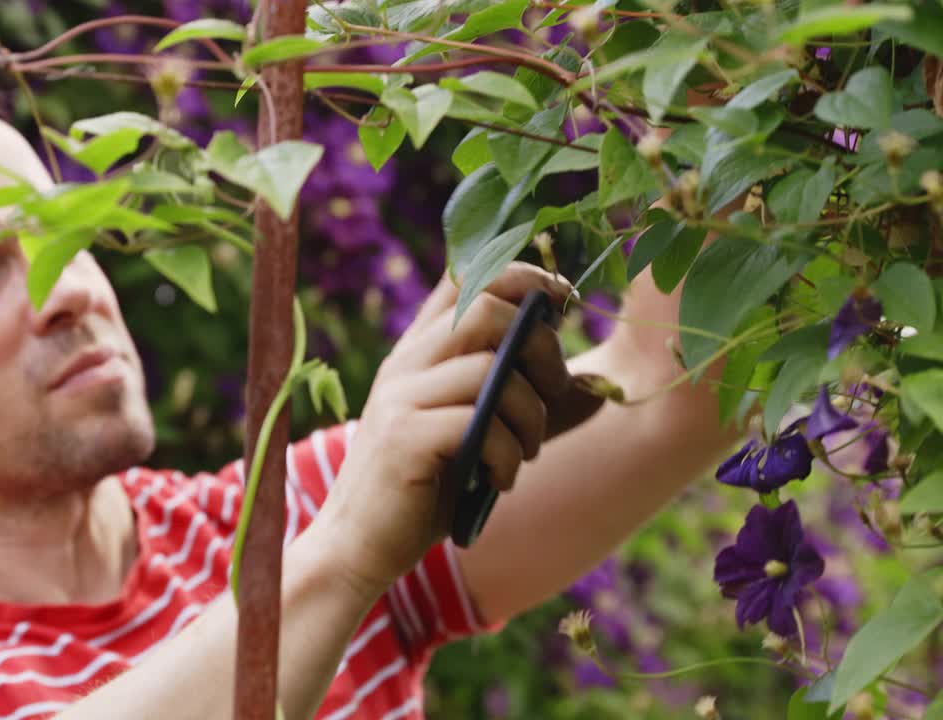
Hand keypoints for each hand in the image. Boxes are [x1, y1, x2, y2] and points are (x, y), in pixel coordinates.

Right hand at [309, 263, 607, 596]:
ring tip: (525, 451)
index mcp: (418, 351)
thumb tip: (598, 386)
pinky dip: (506, 454)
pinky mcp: (405, 440)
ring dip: (529, 413)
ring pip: (491, 368)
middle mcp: (405, 362)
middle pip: (485, 307)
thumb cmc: (424, 487)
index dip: (521, 275)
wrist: (357, 543)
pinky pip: (480, 426)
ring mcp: (401, 398)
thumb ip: (520, 401)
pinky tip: (499, 479)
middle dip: (539, 345)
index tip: (562, 301)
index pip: (465, 276)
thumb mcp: (474, 431)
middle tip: (553, 392)